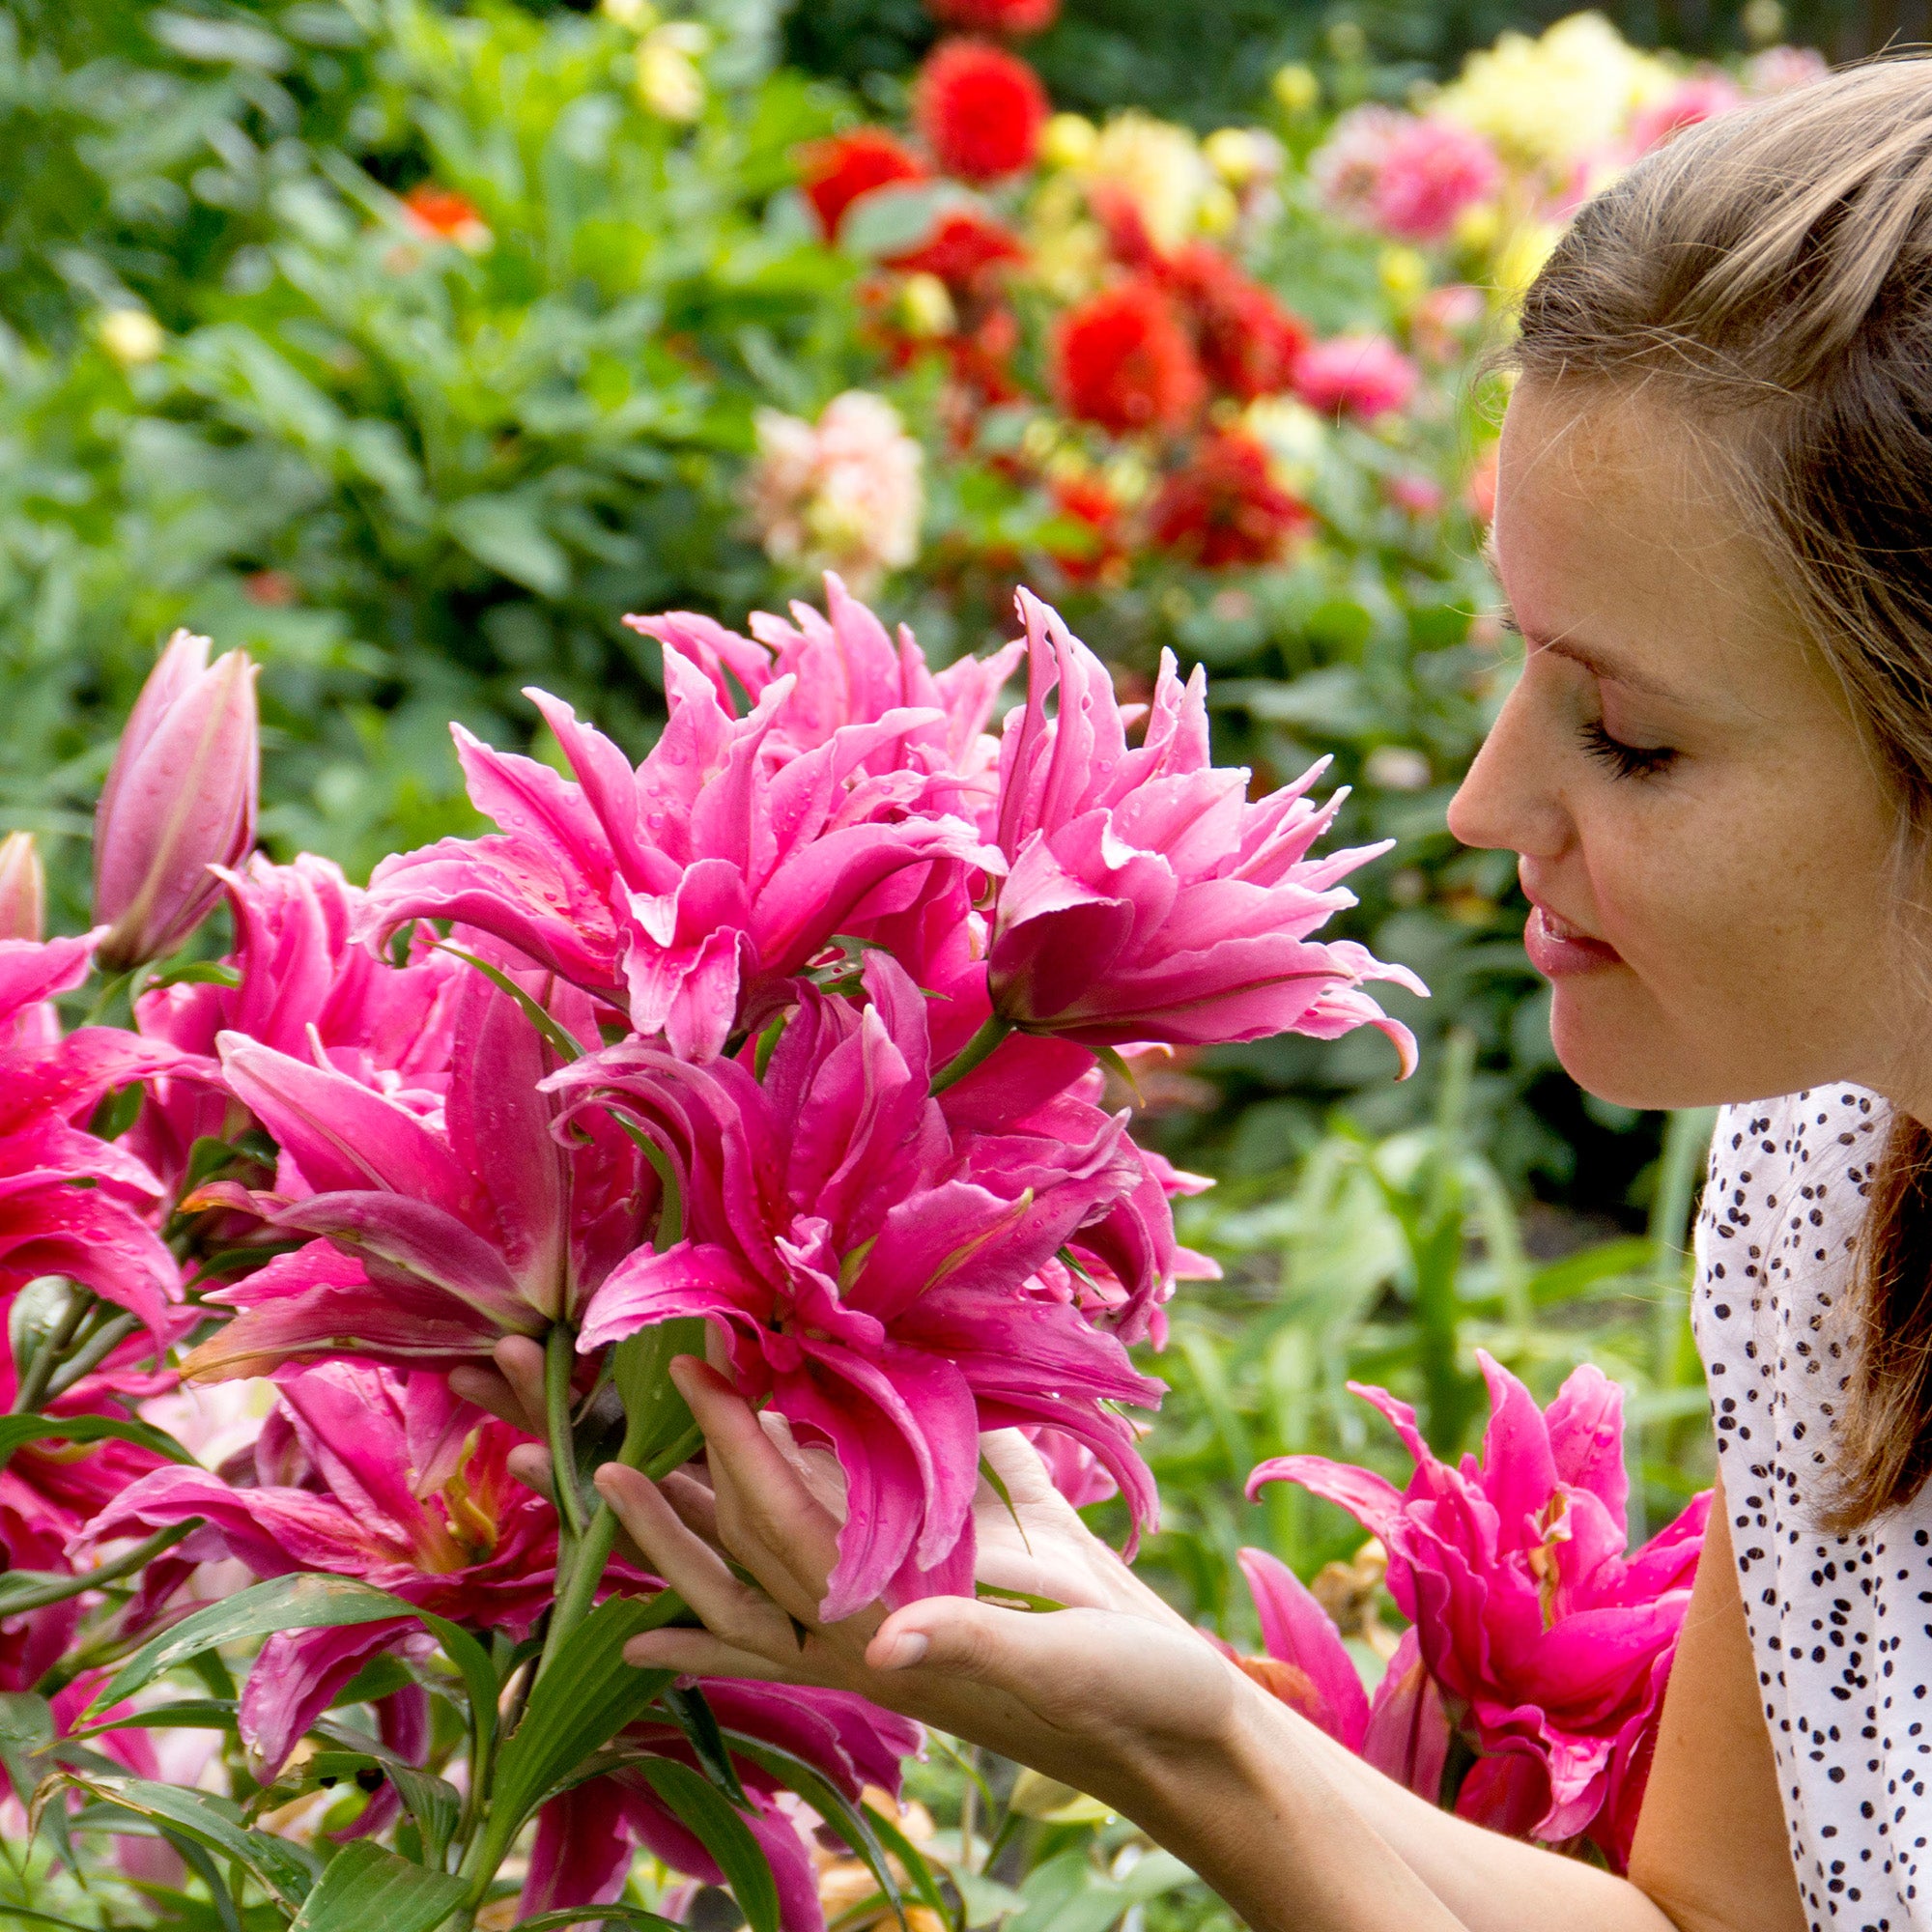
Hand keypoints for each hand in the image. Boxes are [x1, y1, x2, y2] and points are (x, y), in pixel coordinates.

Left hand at [594, 1355, 1242, 1810]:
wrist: (1192, 1736)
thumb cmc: (1139, 1705)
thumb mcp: (1068, 1672)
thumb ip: (979, 1650)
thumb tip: (891, 1645)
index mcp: (884, 1624)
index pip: (784, 1519)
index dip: (735, 1445)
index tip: (690, 1368)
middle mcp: (863, 1615)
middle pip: (731, 1542)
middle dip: (642, 1497)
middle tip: (538, 1447)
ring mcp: (894, 1604)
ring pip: (765, 1548)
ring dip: (684, 1508)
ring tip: (601, 1476)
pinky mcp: (944, 1581)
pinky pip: (850, 1542)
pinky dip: (796, 1515)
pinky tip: (763, 1490)